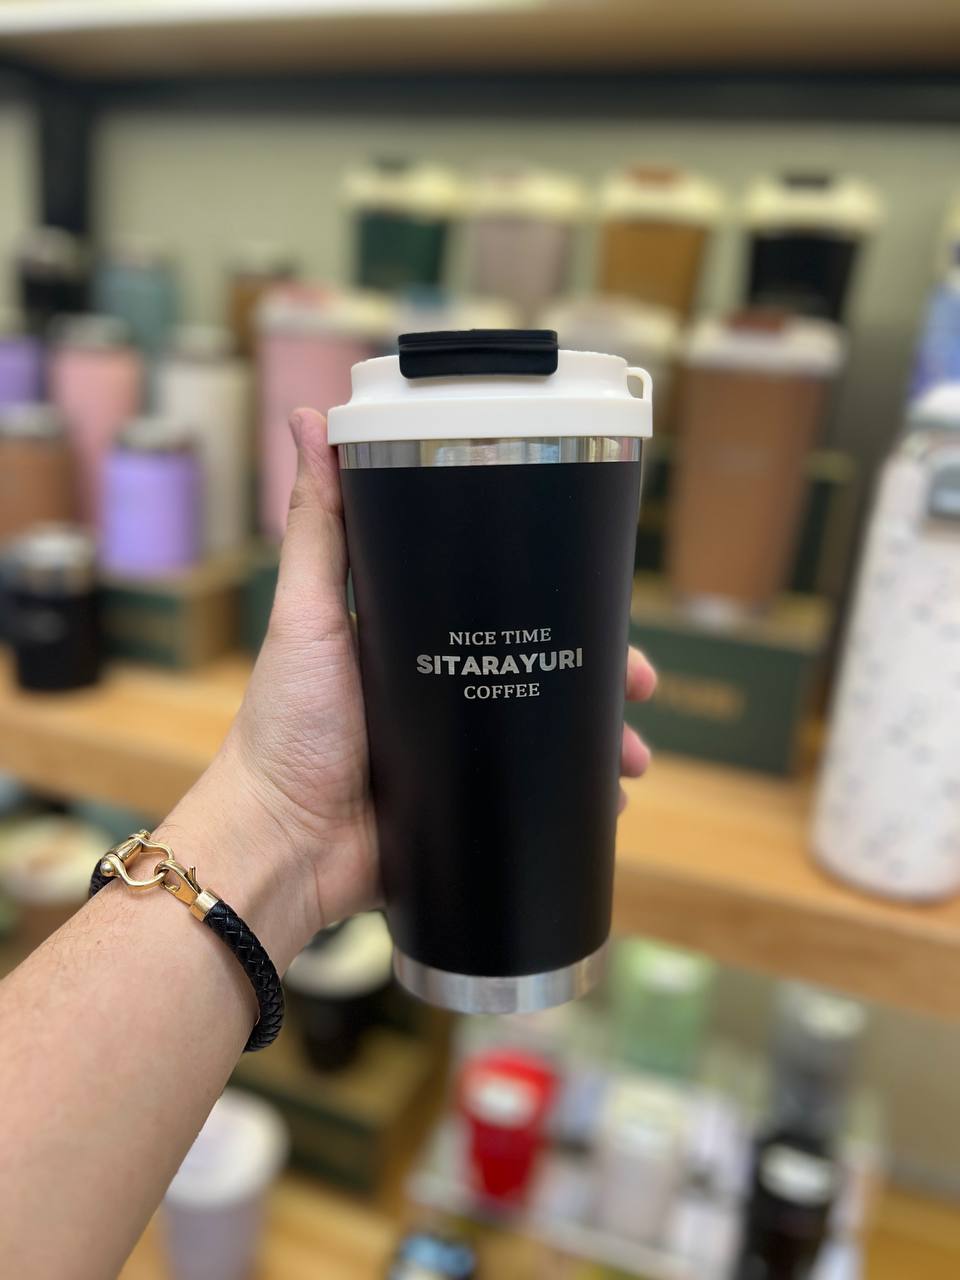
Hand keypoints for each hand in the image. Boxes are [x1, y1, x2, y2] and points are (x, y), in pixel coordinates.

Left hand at [163, 410, 655, 969]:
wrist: (282, 842)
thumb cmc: (285, 725)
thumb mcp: (306, 614)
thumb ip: (318, 525)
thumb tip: (311, 420)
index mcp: (417, 639)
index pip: (504, 604)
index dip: (560, 601)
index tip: (605, 603)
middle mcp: (445, 689)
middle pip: (541, 667)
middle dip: (601, 677)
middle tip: (640, 687)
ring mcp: (459, 751)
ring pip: (550, 735)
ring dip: (601, 741)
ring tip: (634, 758)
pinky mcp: (466, 804)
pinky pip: (533, 795)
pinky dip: (574, 796)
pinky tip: (610, 803)